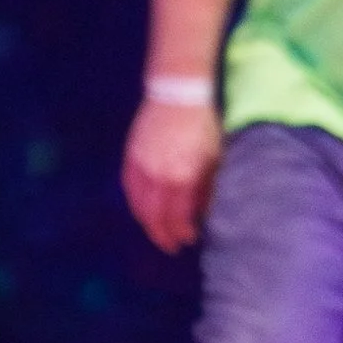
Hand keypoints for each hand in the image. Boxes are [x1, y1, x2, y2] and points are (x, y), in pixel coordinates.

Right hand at [123, 97, 223, 252]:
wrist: (176, 95)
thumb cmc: (202, 126)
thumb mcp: (214, 158)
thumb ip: (207, 188)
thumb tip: (204, 213)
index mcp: (182, 177)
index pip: (178, 217)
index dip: (183, 233)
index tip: (190, 239)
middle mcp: (158, 176)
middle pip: (155, 217)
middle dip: (163, 236)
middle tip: (172, 246)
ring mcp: (140, 167)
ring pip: (138, 206)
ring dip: (147, 224)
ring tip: (158, 233)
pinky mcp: (130, 157)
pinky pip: (128, 189)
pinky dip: (134, 204)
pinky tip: (142, 211)